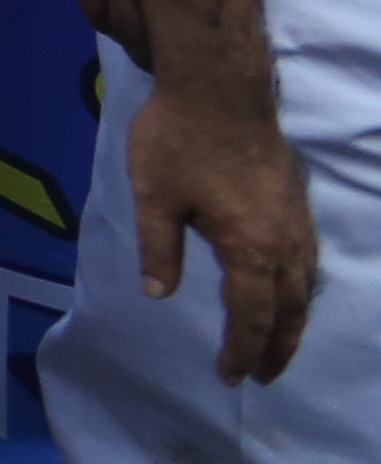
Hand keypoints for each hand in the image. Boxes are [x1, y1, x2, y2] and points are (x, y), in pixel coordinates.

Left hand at [124, 74, 324, 385]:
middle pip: (289, 310)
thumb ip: (159, 250)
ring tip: (277, 346)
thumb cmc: (179, 140)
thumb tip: (159, 295)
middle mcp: (286, 242)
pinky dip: (301, 290)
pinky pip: (308, 262)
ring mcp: (298, 221)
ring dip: (293, 322)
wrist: (219, 86)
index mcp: (253, 248)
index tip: (232, 377)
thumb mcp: (155, 198)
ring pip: (305, 287)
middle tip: (263, 376)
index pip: (251, 315)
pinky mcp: (298, 202)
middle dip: (276, 347)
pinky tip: (289, 292)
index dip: (242, 350)